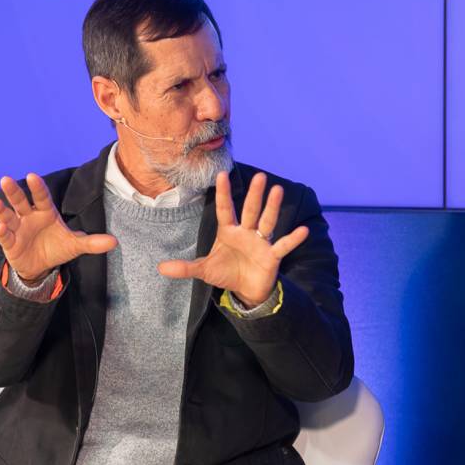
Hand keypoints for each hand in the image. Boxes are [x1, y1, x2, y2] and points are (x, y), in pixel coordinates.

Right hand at [0, 174, 116, 280]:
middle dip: (13, 191)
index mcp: (45, 212)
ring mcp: (17, 229)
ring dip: (1, 210)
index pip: (42, 197)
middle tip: (5, 179)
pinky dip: (1, 232)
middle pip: (20, 201)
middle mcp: (29, 217)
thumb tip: (114, 242)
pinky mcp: (10, 243)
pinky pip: (5, 236)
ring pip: (8, 216)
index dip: (37, 188)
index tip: (31, 176)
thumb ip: (92, 242)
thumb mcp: (75, 246)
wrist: (41, 267)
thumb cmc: (57, 248)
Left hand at [157, 171, 308, 306]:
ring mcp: (261, 242)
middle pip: (250, 210)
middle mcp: (246, 232)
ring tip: (278, 190)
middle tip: (260, 176)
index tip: (222, 174)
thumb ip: (184, 268)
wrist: (245, 290)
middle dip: (254, 194)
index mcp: (229, 232)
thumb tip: (160, 268)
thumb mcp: (204, 271)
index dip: (224, 193)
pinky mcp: (272, 256)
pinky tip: (304, 231)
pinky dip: (293, 239)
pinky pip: (283, 246)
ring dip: (272, 207)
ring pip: (267, 222)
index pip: (225, 209)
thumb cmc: (226, 273)